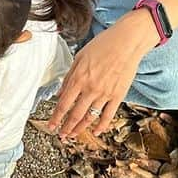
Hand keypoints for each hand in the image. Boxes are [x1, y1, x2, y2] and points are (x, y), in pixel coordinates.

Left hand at [48, 11, 156, 138]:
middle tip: (61, 135)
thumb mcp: (79, 57)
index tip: (51, 126)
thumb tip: (60, 93)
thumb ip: (69, 77)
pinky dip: (101, 126)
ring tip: (73, 135)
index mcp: (79, 78)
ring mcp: (105, 93)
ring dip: (80, 129)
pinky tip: (96, 131)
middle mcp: (90, 88)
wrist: (127, 41)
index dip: (56, 118)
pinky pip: (108, 115)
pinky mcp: (118, 95)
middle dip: (66, 128)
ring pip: (89, 117)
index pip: (63, 104)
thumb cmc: (103, 45)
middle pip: (75, 114)